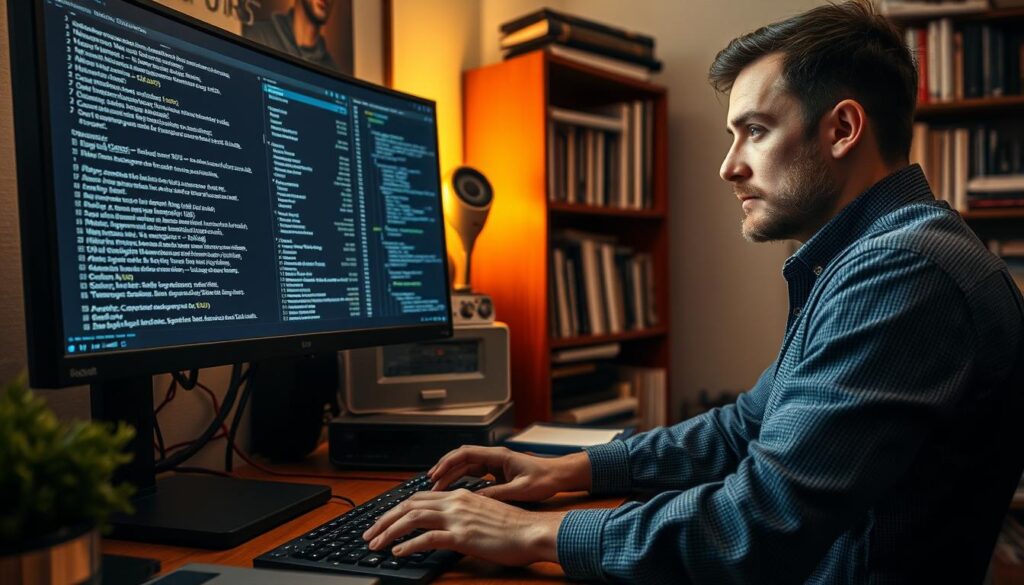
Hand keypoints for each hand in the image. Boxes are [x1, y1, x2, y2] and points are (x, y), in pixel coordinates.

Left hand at [362, 489, 565, 565]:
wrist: (533, 531)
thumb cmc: (514, 528)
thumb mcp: (483, 515)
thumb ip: (462, 517)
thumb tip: (445, 528)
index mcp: (460, 495)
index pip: (418, 498)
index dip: (397, 509)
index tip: (383, 521)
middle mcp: (456, 502)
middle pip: (409, 505)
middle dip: (385, 519)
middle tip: (369, 534)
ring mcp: (458, 518)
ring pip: (413, 518)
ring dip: (389, 531)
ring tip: (375, 544)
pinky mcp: (463, 535)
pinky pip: (428, 538)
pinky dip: (409, 545)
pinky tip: (398, 553)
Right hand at [428, 446, 590, 501]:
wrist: (560, 476)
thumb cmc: (545, 479)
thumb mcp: (520, 490)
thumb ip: (497, 494)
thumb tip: (474, 500)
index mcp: (498, 456)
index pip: (466, 454)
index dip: (448, 463)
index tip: (436, 474)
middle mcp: (494, 457)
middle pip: (462, 458)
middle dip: (445, 468)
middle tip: (431, 483)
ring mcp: (496, 464)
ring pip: (467, 466)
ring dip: (452, 474)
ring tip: (437, 487)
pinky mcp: (498, 472)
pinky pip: (475, 473)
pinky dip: (462, 480)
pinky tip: (455, 491)